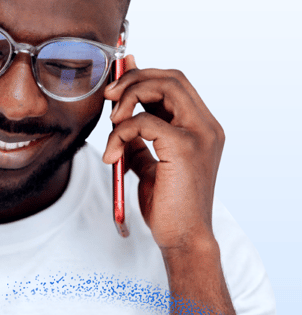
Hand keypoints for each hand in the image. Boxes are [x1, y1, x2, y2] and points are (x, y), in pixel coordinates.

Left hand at [102, 56, 224, 252]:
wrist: (182, 239)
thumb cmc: (167, 204)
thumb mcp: (149, 161)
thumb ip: (139, 134)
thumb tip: (120, 109)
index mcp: (201, 127)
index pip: (176, 83)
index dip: (144, 75)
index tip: (117, 82)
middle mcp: (206, 126)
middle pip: (171, 77)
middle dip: (134, 79)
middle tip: (108, 95)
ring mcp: (199, 134)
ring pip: (163, 87)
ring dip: (129, 96)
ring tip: (112, 121)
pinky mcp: (184, 147)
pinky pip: (143, 121)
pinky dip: (120, 132)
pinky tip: (112, 155)